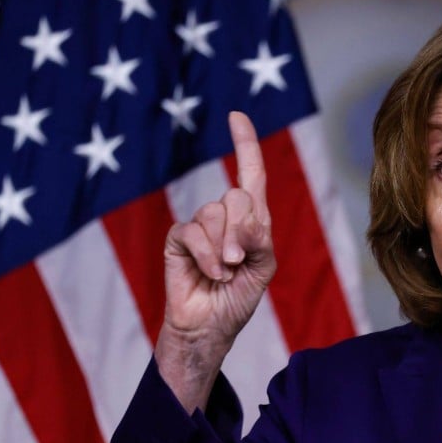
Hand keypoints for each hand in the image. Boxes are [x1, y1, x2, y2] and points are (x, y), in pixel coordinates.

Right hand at [155, 112, 276, 410]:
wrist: (212, 326)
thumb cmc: (240, 297)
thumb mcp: (263, 268)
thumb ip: (259, 239)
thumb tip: (241, 216)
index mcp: (252, 220)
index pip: (251, 174)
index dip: (245, 144)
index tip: (236, 115)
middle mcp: (226, 217)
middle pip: (237, 196)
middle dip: (242, 231)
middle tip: (240, 262)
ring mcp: (200, 226)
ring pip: (214, 214)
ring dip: (224, 249)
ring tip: (225, 273)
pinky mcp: (178, 239)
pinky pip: (192, 232)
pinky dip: (207, 255)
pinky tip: (212, 274)